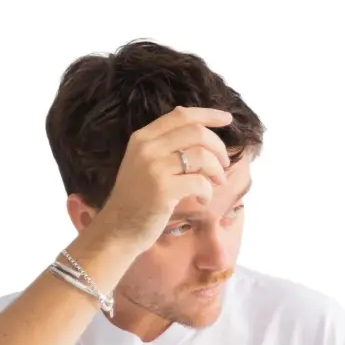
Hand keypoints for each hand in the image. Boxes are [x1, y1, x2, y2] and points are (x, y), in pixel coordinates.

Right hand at [93, 105, 233, 254]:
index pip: (181, 115)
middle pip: (196, 132)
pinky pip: (200, 182)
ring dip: (217, 170)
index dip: (209, 115)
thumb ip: (164, 146)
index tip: (227, 119)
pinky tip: (202, 199)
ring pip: (202, 156)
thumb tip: (199, 129)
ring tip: (216, 183)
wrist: (117, 229)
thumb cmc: (136, 199)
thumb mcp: (144, 164)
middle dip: (218, 147)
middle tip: (224, 163)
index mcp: (143, 137)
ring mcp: (154, 168)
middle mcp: (148, 148)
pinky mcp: (164, 190)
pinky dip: (208, 191)